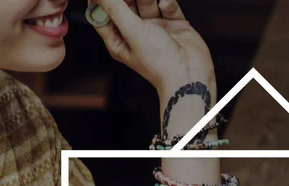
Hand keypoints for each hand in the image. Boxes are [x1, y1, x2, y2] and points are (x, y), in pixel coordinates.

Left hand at [89, 0, 215, 94]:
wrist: (189, 76)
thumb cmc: (160, 63)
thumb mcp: (132, 32)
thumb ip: (115, 9)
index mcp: (121, 42)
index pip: (103, 17)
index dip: (98, 1)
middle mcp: (137, 35)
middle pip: (126, 6)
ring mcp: (157, 30)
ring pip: (148, 3)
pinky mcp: (175, 27)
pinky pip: (169, 8)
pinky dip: (168, 3)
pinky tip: (166, 4)